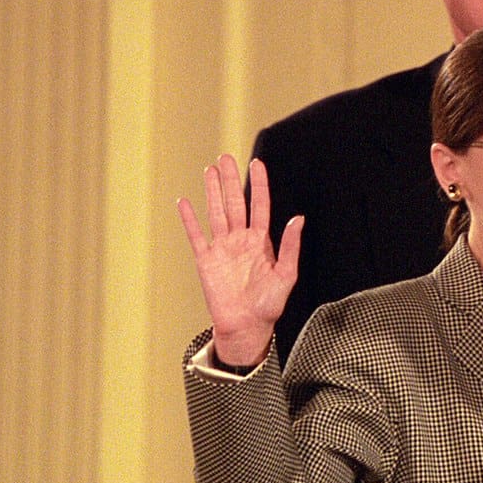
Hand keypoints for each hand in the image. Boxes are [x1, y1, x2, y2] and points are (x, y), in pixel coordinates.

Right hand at [177, 154, 302, 368]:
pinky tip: (184, 201)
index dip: (259, 184)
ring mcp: (222, 248)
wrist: (248, 326)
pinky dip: (189, 219)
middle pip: (235, 203)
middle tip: (225, 157)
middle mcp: (240, 240)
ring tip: (210, 170)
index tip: (257, 162)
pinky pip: (196, 235)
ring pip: (216, 213)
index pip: (259, 205)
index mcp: (261, 241)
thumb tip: (298, 218)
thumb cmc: (269, 304)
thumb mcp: (287, 274)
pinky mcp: (205, 260)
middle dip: (230, 180)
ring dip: (212, 191)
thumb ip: (290, 245)